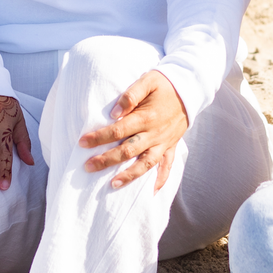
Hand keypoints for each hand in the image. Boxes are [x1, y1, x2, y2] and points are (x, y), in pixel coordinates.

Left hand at [79, 70, 187, 190]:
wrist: (189, 89)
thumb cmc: (164, 84)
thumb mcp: (147, 80)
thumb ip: (130, 95)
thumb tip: (114, 114)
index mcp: (147, 117)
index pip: (118, 131)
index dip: (99, 137)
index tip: (83, 142)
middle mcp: (155, 133)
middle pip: (128, 151)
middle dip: (106, 160)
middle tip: (88, 166)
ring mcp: (164, 142)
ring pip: (146, 164)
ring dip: (130, 176)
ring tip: (113, 184)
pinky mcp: (172, 146)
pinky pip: (167, 166)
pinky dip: (161, 179)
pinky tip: (152, 191)